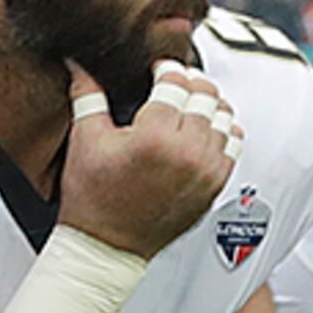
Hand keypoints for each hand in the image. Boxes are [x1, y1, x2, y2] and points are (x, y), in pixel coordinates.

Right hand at [58, 59, 242, 257]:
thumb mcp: (84, 142)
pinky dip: (224, 132)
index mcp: (154, 136)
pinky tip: (206, 131)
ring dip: (210, 106)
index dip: (166, 69)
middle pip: (205, 95)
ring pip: (225, 117)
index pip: (174, 83)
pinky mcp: (215, 185)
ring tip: (192, 106)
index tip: (158, 69)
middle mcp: (187, 151)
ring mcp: (205, 169)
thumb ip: (87, 97)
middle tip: (176, 84)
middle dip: (190, 83)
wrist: (106, 246)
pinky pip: (234, 145)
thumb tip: (78, 66)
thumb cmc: (92, 200)